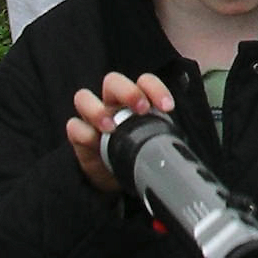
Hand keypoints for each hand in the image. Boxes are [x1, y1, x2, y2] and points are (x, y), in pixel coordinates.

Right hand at [66, 71, 174, 194]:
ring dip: (98, 109)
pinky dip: (83, 132)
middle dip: (127, 91)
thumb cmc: (137, 152)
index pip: (144, 81)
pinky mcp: (79, 136)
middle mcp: (112, 103)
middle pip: (112, 80)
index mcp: (134, 99)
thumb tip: (183, 149)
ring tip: (111, 127)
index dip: (155, 88)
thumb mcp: (153, 142)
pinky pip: (73, 126)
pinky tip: (94, 142)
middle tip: (141, 109)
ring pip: (84, 97)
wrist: (117, 177)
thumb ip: (163, 137)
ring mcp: (92, 118)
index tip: (168, 107)